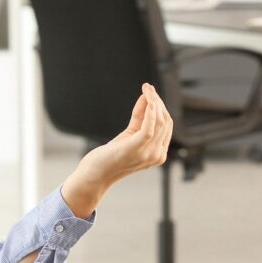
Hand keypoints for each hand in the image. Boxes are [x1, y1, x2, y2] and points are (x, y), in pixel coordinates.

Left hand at [62, 83, 172, 217]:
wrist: (95, 175)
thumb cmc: (109, 157)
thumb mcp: (127, 136)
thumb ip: (139, 120)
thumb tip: (146, 99)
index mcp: (157, 153)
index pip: (166, 125)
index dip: (160, 107)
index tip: (150, 92)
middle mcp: (157, 154)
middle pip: (165, 121)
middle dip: (157, 102)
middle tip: (147, 87)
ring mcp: (149, 153)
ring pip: (159, 121)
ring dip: (153, 101)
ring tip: (146, 88)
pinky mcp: (136, 148)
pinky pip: (149, 127)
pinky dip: (150, 111)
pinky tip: (147, 99)